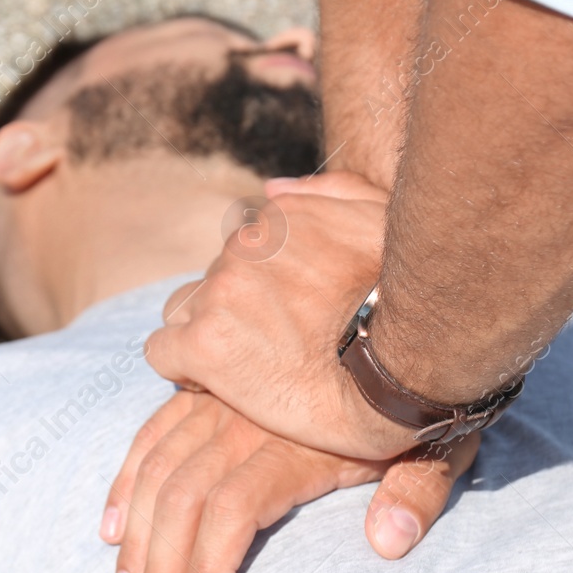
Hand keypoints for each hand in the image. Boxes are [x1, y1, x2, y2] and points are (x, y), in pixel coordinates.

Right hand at [101, 389, 478, 572]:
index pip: (230, 515)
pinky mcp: (208, 383)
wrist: (406, 306)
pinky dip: (128, 481)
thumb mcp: (438, 443)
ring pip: (158, 470)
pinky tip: (114, 526)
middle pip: (182, 501)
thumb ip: (416, 492)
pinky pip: (153, 430)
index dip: (207, 572)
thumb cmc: (423, 390)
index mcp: (293, 445)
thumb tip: (389, 540)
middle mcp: (244, 421)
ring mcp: (220, 400)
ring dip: (135, 539)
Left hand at [144, 172, 412, 458]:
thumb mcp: (382, 221)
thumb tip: (272, 187)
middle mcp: (244, 247)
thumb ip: (332, 193)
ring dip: (208, 336)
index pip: (240, 249)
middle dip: (235, 313)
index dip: (257, 289)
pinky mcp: (207, 343)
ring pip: (184, 313)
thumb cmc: (410, 299)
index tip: (284, 318)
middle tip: (276, 350)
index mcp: (279, 218)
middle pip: (213, 282)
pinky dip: (184, 370)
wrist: (410, 365)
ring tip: (250, 369)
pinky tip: (216, 385)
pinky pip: (163, 352)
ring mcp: (222, 293)